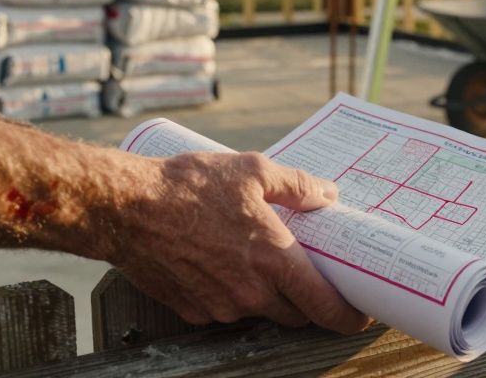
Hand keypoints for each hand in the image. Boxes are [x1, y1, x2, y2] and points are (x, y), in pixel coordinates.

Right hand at [104, 151, 368, 332]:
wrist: (125, 208)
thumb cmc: (188, 186)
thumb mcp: (253, 170)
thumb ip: (298, 185)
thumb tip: (328, 195)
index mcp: (273, 259)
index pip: (324, 305)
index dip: (346, 316)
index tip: (360, 316)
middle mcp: (250, 291)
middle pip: (296, 313)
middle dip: (307, 299)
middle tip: (308, 273)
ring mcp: (219, 306)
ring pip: (260, 310)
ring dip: (268, 293)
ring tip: (258, 258)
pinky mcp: (193, 310)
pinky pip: (226, 309)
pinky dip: (233, 292)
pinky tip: (223, 262)